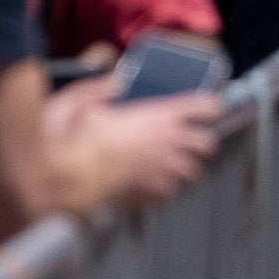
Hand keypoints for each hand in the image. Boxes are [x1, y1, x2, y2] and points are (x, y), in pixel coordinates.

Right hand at [49, 83, 221, 213]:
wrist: (68, 180)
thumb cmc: (76, 141)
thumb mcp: (83, 103)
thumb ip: (99, 90)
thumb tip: (113, 83)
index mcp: (159, 117)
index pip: (201, 107)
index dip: (208, 105)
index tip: (210, 106)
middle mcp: (167, 145)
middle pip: (206, 143)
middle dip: (202, 141)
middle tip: (195, 138)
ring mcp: (161, 172)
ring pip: (192, 172)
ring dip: (186, 167)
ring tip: (175, 163)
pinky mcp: (149, 195)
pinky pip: (168, 194)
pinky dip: (165, 189)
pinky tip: (153, 184)